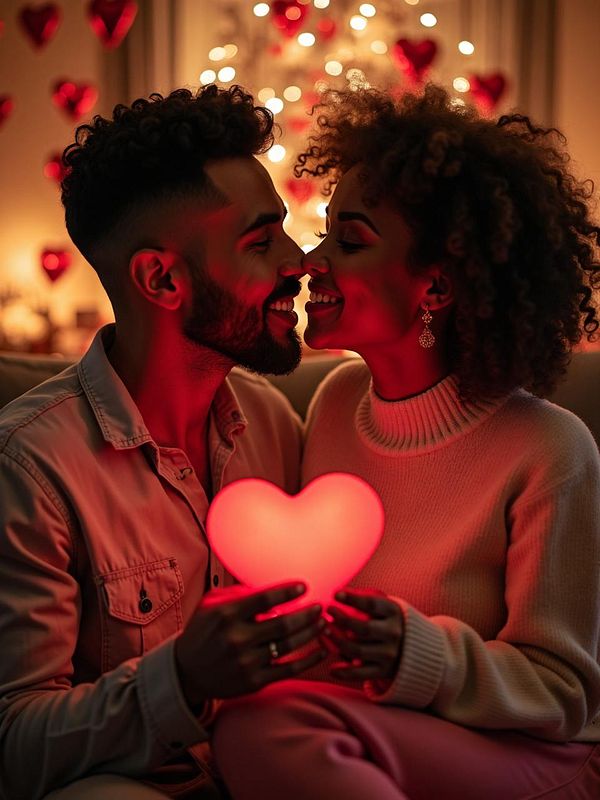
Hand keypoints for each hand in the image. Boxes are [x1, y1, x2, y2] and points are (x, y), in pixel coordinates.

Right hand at [174, 582, 326, 707]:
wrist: (186, 671)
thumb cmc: (203, 631)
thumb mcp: (211, 605)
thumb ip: (238, 593)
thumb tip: (269, 585)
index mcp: (227, 615)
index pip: (264, 599)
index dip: (287, 591)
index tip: (304, 586)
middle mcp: (238, 638)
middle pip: (283, 623)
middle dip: (307, 613)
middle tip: (321, 605)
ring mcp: (247, 662)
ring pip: (289, 646)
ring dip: (311, 632)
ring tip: (323, 622)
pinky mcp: (254, 681)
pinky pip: (288, 670)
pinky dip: (308, 660)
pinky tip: (321, 650)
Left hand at [325, 589, 403, 681]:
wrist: (414, 647)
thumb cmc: (387, 620)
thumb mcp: (382, 606)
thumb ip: (363, 599)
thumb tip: (337, 595)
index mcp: (394, 612)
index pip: (371, 604)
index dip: (352, 598)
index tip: (335, 594)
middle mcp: (393, 633)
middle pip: (362, 627)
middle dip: (341, 619)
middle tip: (328, 611)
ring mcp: (389, 654)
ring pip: (357, 649)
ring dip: (337, 641)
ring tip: (324, 632)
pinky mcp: (383, 671)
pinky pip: (360, 673)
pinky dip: (344, 673)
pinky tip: (332, 668)